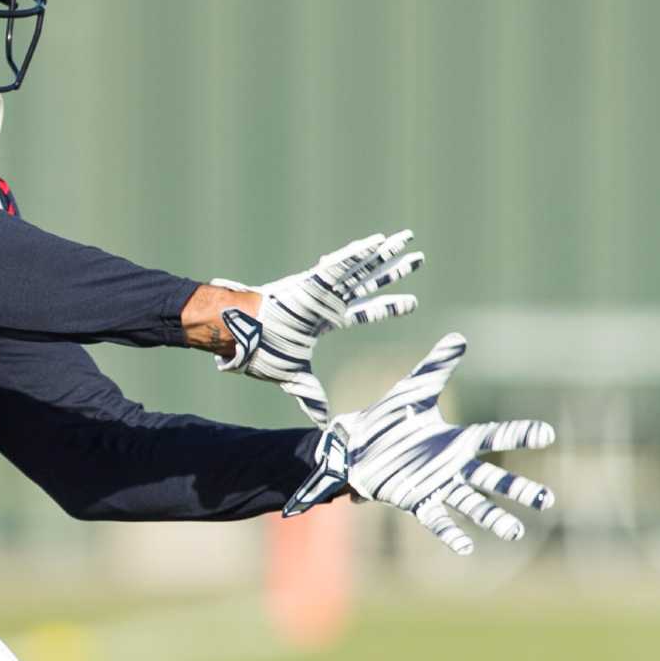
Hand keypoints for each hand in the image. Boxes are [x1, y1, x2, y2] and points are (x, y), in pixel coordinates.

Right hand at [212, 230, 422, 419]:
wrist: (240, 338)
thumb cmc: (261, 352)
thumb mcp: (293, 377)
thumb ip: (309, 395)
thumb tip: (321, 423)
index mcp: (325, 321)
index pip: (365, 313)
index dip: (388, 308)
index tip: (413, 303)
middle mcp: (328, 301)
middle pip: (370, 284)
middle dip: (394, 273)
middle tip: (419, 259)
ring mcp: (321, 289)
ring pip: (360, 268)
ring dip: (384, 254)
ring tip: (407, 238)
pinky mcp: (311, 280)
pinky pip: (339, 263)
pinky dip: (358, 253)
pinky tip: (378, 241)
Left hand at [284, 332, 555, 554]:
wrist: (354, 445)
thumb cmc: (387, 420)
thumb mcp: (414, 389)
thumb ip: (437, 367)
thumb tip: (459, 338)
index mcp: (456, 439)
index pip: (495, 436)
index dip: (520, 435)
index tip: (547, 435)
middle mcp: (452, 466)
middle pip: (492, 479)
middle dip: (519, 489)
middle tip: (547, 501)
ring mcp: (436, 486)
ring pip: (472, 504)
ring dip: (493, 518)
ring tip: (516, 533)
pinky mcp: (415, 500)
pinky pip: (436, 519)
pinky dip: (450, 532)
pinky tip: (466, 547)